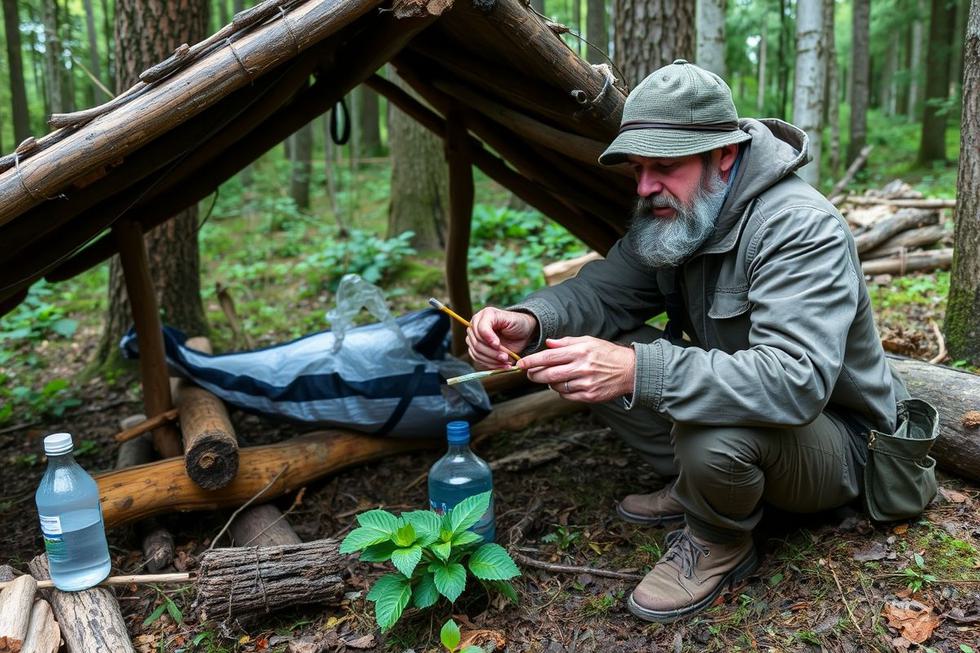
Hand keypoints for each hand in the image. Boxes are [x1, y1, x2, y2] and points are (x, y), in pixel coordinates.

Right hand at [466, 308, 537, 369]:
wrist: (522, 333)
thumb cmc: (518, 324)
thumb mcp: (511, 320)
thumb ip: (499, 324)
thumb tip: (492, 343)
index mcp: (484, 315)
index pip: (480, 329)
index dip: (488, 338)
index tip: (498, 345)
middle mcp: (476, 326)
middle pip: (476, 343)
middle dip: (492, 352)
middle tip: (505, 357)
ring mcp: (474, 338)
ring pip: (476, 353)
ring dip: (492, 360)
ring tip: (506, 361)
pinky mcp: (476, 349)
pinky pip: (478, 359)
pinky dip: (490, 364)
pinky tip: (502, 365)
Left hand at [517, 336, 634, 402]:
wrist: (630, 370)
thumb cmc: (606, 353)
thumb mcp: (588, 341)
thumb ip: (566, 342)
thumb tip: (548, 343)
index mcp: (580, 352)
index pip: (549, 357)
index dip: (532, 361)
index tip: (521, 364)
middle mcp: (582, 367)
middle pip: (549, 374)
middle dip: (534, 374)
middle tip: (528, 373)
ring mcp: (586, 383)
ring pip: (556, 386)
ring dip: (549, 382)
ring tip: (552, 377)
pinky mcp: (590, 396)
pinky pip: (567, 396)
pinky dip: (562, 391)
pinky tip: (565, 384)